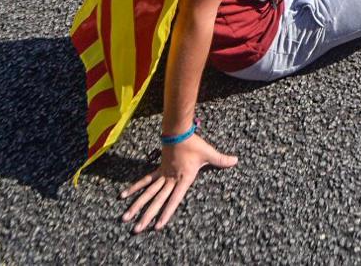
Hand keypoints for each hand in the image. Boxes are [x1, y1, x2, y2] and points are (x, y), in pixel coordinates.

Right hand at [120, 133, 237, 232]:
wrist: (178, 131)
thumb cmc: (194, 144)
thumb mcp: (209, 153)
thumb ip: (221, 160)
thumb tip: (235, 161)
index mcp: (183, 179)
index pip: (173, 200)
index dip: (166, 213)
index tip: (157, 225)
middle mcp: (171, 180)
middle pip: (156, 200)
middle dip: (147, 215)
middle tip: (136, 228)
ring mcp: (163, 175)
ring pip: (148, 193)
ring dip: (136, 205)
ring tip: (125, 217)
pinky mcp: (159, 169)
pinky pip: (145, 181)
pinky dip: (135, 188)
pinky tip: (124, 195)